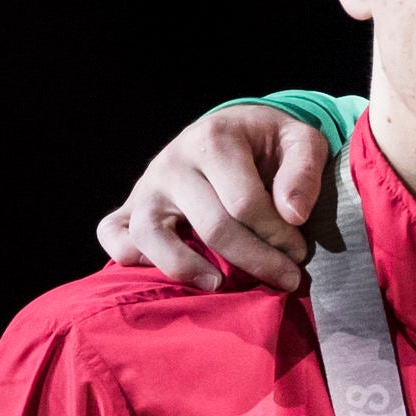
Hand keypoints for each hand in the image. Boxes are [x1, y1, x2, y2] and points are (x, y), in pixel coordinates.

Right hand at [95, 105, 328, 293]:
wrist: (234, 129)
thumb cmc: (271, 142)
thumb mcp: (302, 141)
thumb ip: (304, 172)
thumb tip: (293, 215)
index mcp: (213, 140)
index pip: (245, 204)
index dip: (278, 237)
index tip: (300, 253)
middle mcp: (172, 162)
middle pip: (211, 227)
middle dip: (257, 260)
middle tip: (287, 278)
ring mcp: (147, 186)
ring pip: (151, 235)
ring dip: (187, 269)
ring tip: (221, 286)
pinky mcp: (131, 205)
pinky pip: (112, 233)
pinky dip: (129, 257)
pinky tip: (165, 272)